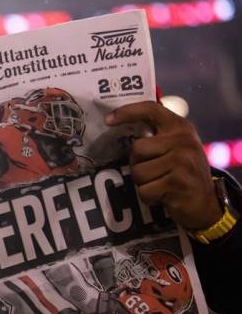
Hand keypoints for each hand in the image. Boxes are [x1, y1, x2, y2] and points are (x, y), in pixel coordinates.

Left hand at [106, 101, 220, 229]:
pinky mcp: (178, 183)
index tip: (108, 120)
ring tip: (160, 184)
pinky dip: (149, 197)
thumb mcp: (176, 148)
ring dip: (144, 183)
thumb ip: (157, 136)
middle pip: (136, 149)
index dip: (128, 111)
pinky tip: (164, 196)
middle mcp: (183, 140)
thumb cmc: (183, 173)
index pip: (151, 110)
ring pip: (138, 172)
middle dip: (138, 164)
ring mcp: (182, 161)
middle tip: (154, 172)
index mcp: (180, 127)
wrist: (206, 204)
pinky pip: (145, 191)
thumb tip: (119, 126)